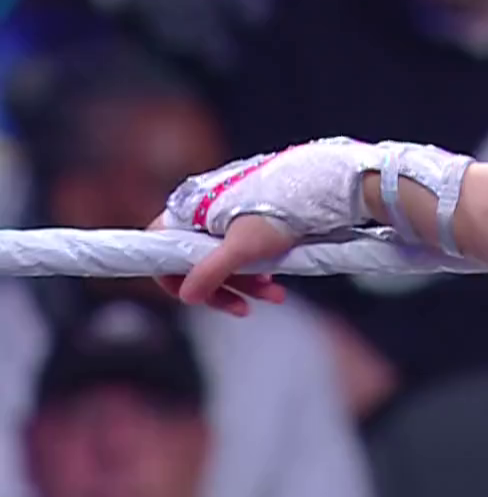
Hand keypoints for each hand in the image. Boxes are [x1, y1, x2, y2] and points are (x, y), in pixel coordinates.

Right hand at [150, 213, 291, 316]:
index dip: (174, 277)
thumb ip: (210, 272)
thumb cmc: (277, 211)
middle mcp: (201, 212)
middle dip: (225, 288)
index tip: (197, 296)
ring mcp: (225, 217)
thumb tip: (188, 296)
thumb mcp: (241, 247)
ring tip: (275, 296)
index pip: (160, 249)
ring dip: (247, 285)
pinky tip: (274, 282)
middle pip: (196, 261)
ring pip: (224, 260)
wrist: (318, 188)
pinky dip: (257, 271)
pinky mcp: (248, 221)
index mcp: (187, 210)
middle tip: (245, 308)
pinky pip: (243, 253)